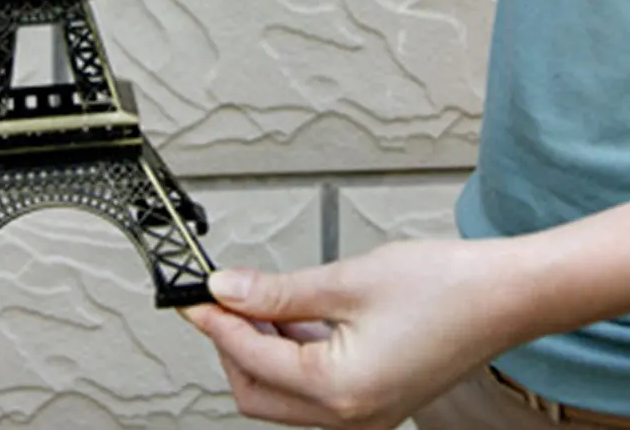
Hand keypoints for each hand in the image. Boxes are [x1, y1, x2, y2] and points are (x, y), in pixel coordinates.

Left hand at [183, 238, 527, 428]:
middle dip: (231, 343)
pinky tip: (287, 311)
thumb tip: (226, 290)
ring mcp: (364, 411)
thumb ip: (277, 292)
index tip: (191, 295)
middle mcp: (350, 416)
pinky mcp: (374, 396)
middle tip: (218, 296)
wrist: (505, 296)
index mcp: (339, 392)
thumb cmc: (443, 287)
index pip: (250, 359)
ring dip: (260, 346)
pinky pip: (313, 384)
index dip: (213, 322)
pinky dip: (291, 349)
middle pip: (258, 390)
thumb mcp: (346, 280)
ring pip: (283, 390)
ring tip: (252, 296)